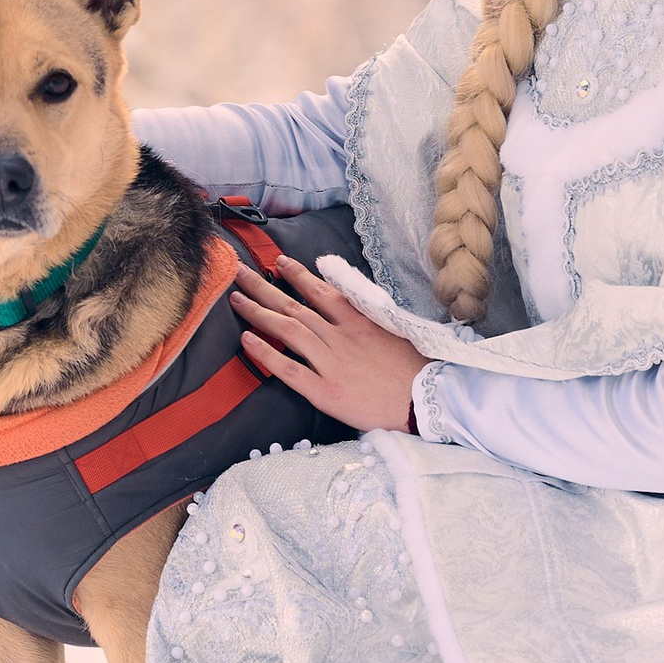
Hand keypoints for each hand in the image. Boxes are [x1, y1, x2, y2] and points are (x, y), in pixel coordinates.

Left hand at [232, 255, 428, 434]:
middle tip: (240, 271)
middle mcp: (340, 336)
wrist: (428, 401)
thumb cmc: (415, 369)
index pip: (321, 291)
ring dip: (258, 312)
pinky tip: (247, 340)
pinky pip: (289, 369)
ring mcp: (331, 363)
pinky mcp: (325, 391)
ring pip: (288, 330)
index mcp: (359, 321)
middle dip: (264, 287)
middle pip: (295, 306)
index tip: (279, 262)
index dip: (297, 275)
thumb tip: (350, 303)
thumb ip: (369, 317)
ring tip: (236, 299)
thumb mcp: (395, 331)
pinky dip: (266, 354)